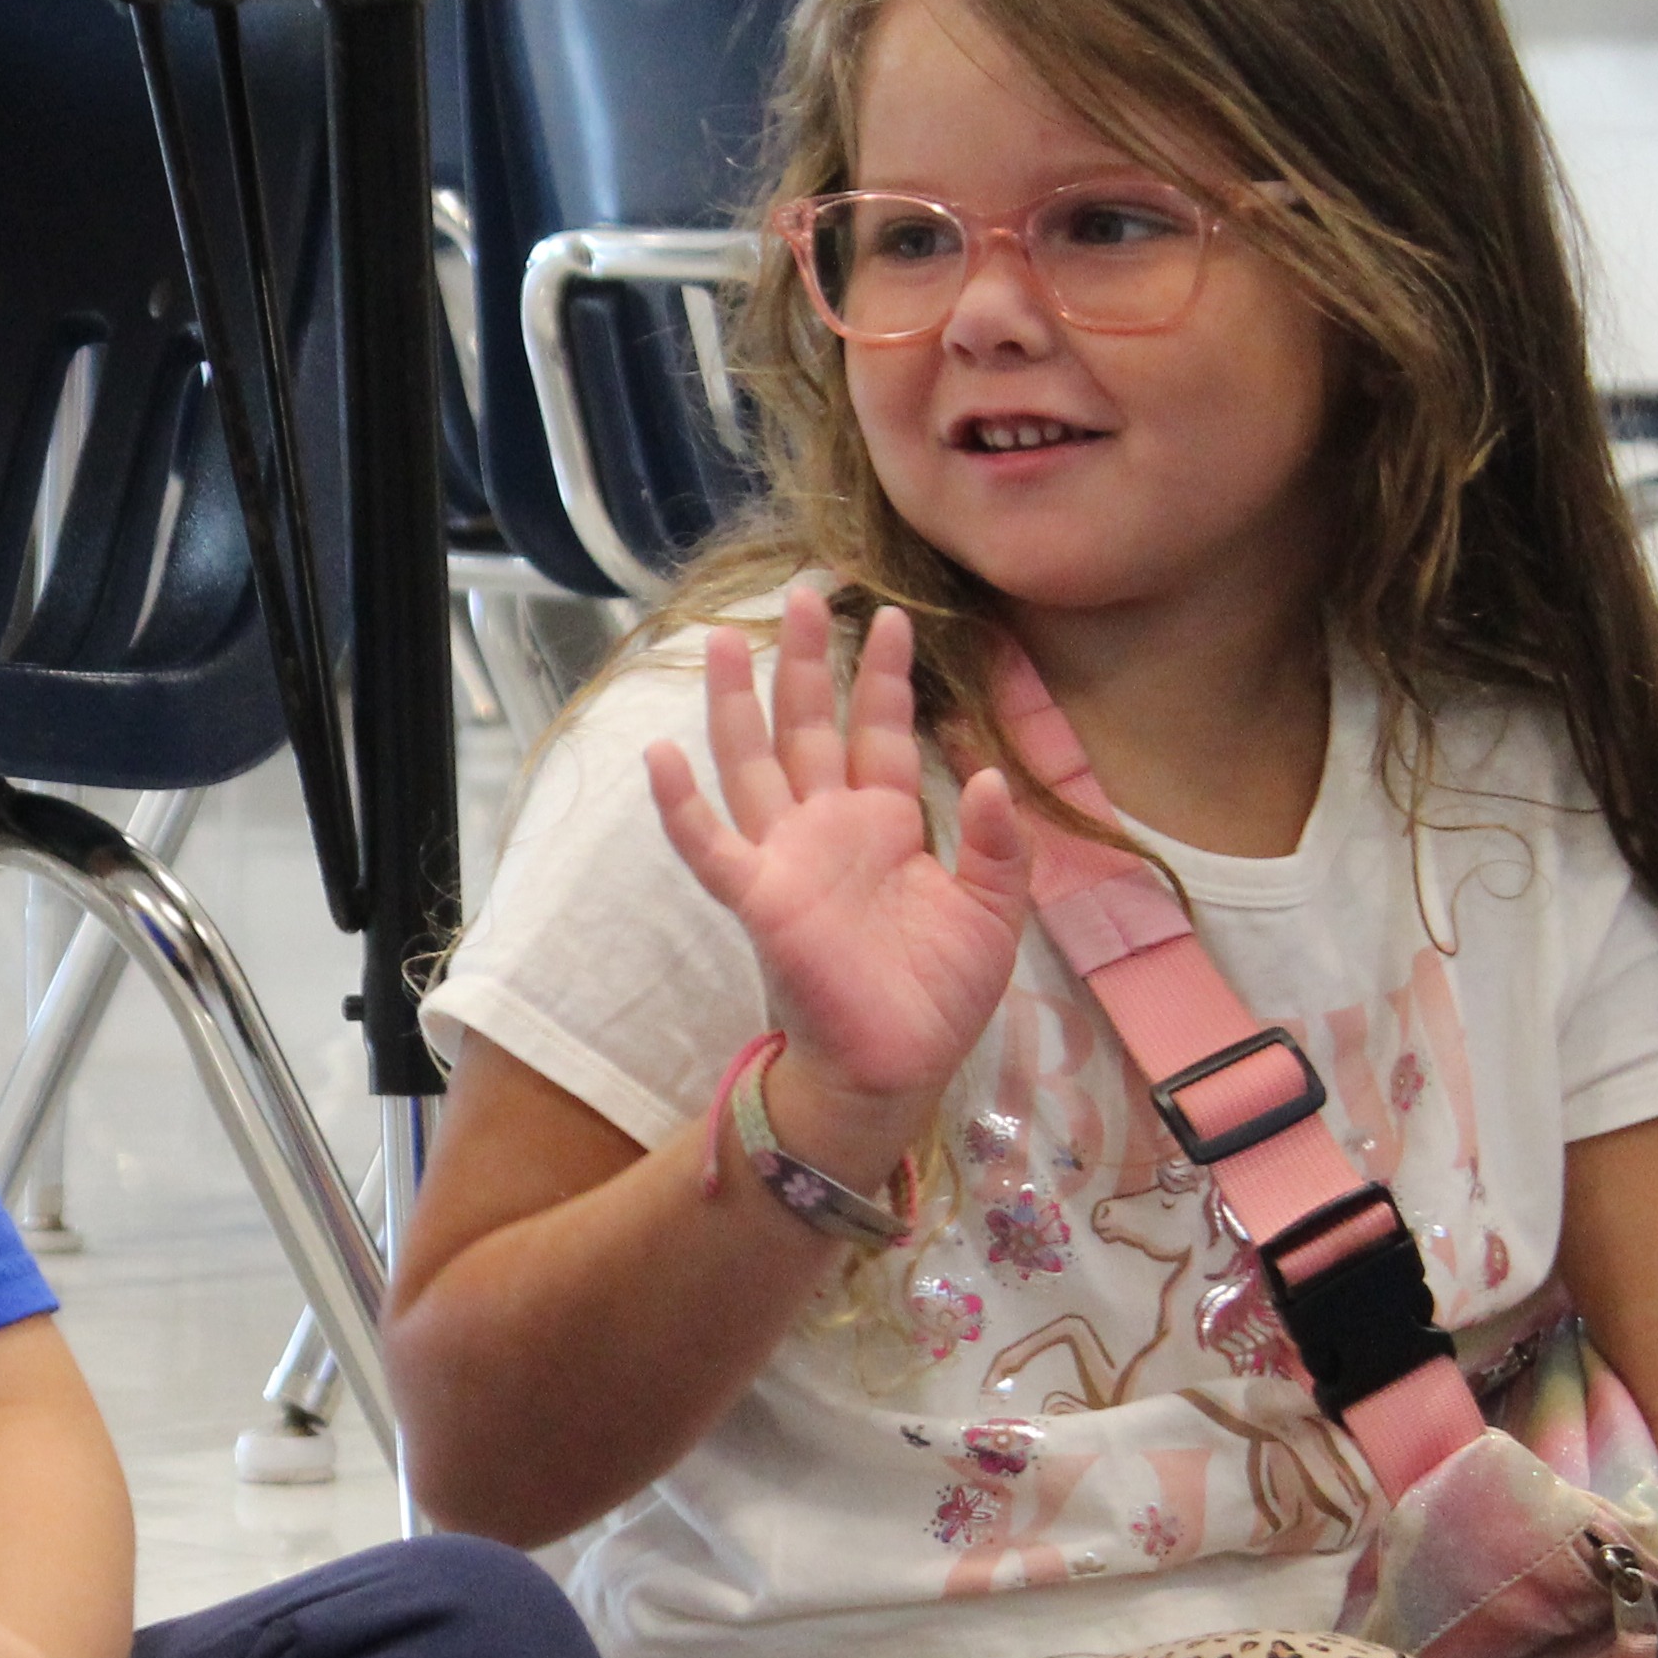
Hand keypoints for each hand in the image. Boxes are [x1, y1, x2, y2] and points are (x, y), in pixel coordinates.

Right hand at [644, 600, 1034, 1118]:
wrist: (900, 1068)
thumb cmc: (940, 994)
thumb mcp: (994, 908)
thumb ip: (999, 842)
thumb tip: (994, 774)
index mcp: (887, 823)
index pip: (880, 731)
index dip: (883, 676)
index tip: (888, 616)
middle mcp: (830, 827)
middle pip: (809, 725)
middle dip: (805, 659)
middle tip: (801, 590)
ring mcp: (788, 858)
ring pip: (754, 763)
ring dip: (737, 702)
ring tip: (721, 638)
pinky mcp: (761, 900)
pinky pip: (711, 848)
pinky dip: (681, 808)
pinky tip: (658, 758)